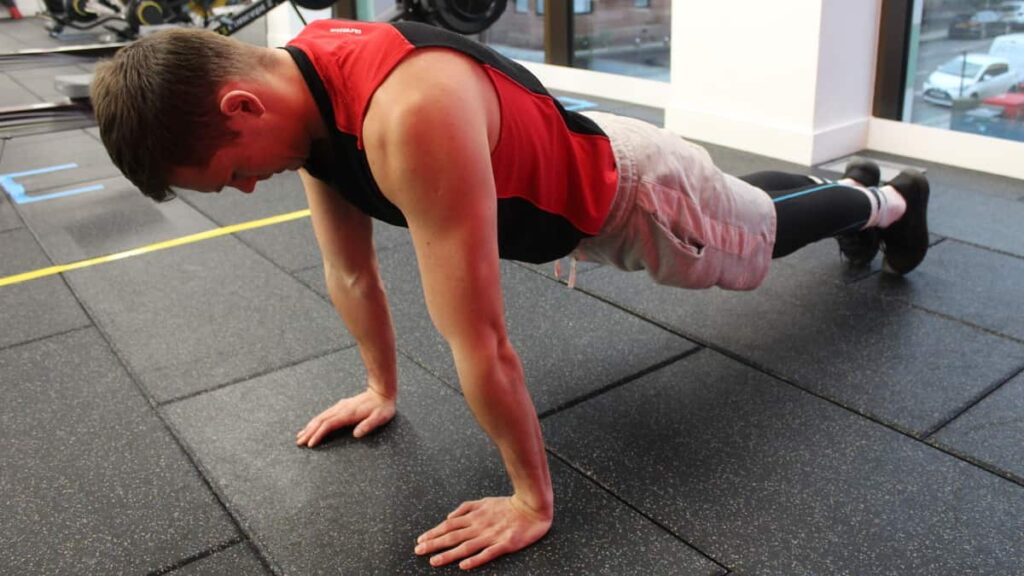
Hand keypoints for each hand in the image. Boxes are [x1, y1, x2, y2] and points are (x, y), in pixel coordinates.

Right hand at [295, 388, 395, 446]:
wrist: (382, 391)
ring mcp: (340, 407)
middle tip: (299, 442)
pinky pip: (325, 414)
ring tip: (300, 435)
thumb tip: (357, 434)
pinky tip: (312, 425)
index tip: (310, 443)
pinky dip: (316, 421)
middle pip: (321, 421)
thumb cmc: (382, 407)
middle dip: (309, 432)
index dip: (318, 434)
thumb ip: (368, 425)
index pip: (329, 424)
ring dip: (310, 426)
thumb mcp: (380, 418)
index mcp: (348, 414)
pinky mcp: (341, 406)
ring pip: (321, 417)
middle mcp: (341, 409)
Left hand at [414, 495, 551, 569]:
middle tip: (418, 551)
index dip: (434, 533)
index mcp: (474, 516)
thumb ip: (466, 508)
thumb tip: (449, 517)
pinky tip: (464, 566)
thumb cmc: (508, 505)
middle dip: (434, 544)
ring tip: (434, 561)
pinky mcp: (505, 544)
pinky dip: (475, 559)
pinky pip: (487, 553)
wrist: (532, 507)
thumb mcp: (484, 501)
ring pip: (466, 546)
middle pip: (453, 536)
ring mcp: (492, 536)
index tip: (420, 540)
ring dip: (449, 554)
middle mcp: (480, 526)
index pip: (449, 525)